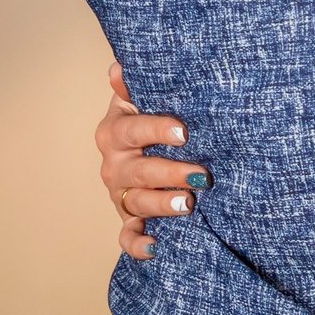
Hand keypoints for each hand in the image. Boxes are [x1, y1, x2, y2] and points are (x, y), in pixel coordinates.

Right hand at [95, 63, 202, 259]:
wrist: (140, 146)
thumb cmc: (147, 118)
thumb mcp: (140, 100)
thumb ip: (134, 87)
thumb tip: (119, 67)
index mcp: (114, 132)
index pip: (134, 130)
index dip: (158, 130)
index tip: (185, 133)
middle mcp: (113, 165)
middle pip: (140, 171)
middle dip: (170, 174)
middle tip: (200, 176)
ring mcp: (120, 194)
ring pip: (138, 203)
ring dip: (162, 205)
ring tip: (189, 205)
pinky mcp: (128, 218)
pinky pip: (127, 236)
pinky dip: (138, 245)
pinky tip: (156, 248)